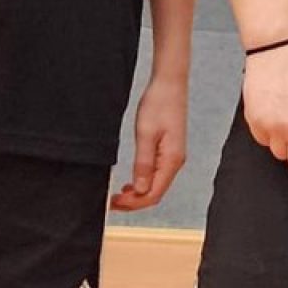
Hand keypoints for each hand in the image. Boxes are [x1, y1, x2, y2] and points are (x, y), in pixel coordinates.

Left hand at [111, 75, 188, 210]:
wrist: (169, 84)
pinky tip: (130, 183)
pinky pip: (157, 174)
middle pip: (155, 193)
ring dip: (137, 193)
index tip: (114, 203)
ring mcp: (173, 157)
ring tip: (118, 195)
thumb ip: (143, 164)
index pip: (153, 194)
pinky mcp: (169, 151)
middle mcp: (175, 162)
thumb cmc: (159, 104)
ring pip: (156, 185)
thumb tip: (139, 189)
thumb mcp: (145, 134)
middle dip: (134, 201)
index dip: (133, 203)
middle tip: (112, 202)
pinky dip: (143, 182)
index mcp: (172, 160)